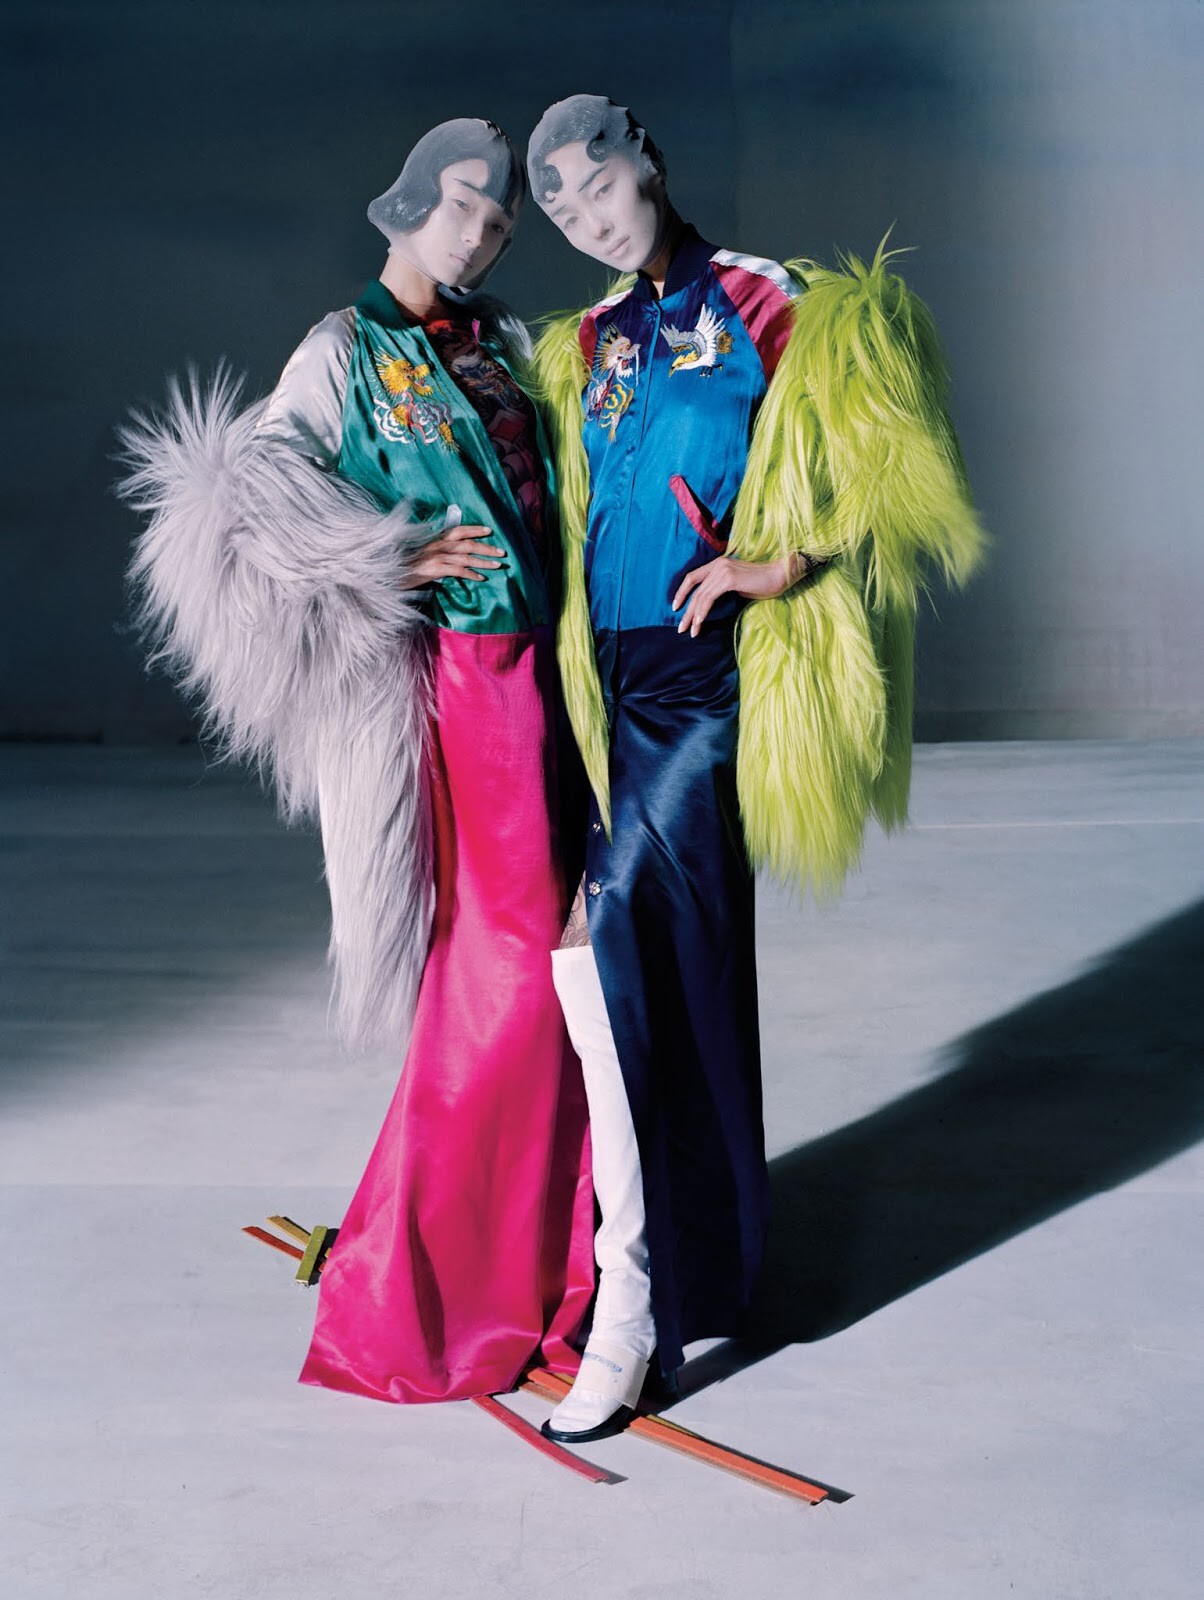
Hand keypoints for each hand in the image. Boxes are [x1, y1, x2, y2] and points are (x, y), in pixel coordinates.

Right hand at [399, 523, 505, 590]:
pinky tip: (481, 578)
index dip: (475, 529)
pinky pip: (459, 570)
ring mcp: (437, 556)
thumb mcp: (423, 555)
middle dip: (486, 547)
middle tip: (502, 552)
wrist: (392, 573)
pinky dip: (471, 574)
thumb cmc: (407, 566)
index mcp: (436, 540)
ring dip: (484, 561)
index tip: (489, 530)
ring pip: (466, 557)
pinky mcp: (435, 569)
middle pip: (467, 543)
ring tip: (497, 565)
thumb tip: (455, 558)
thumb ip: (438, 552)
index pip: (458, 530)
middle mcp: (438, 545)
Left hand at [673, 554, 793, 635]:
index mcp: (717, 564)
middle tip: (681, 628)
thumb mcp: (736, 586)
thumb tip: (708, 605)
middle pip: (694, 589)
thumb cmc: (762, 583)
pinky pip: (710, 597)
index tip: (676, 608)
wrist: (780, 575)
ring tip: (690, 631)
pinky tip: (700, 622)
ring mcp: (723, 570)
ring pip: (700, 596)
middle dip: (686, 611)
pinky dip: (703, 611)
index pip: (692, 578)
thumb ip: (721, 590)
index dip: (681, 593)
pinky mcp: (729, 578)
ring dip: (693, 615)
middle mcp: (717, 564)